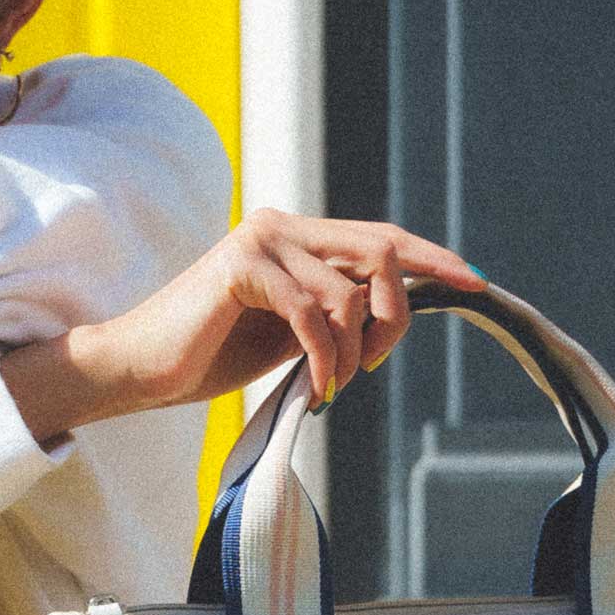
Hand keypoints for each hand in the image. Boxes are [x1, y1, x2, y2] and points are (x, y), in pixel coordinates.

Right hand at [0, 209, 477, 446]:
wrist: (140, 368)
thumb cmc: (211, 354)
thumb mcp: (290, 332)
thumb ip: (334, 312)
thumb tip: (393, 314)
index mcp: (296, 236)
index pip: (380, 237)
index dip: (431, 259)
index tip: (474, 283)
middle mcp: (282, 226)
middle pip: (379, 253)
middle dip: (395, 315)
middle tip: (371, 365)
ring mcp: (261, 241)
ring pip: (349, 291)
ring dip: (350, 353)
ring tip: (329, 386)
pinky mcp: (241, 268)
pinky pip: (312, 314)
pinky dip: (324, 358)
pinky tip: (316, 388)